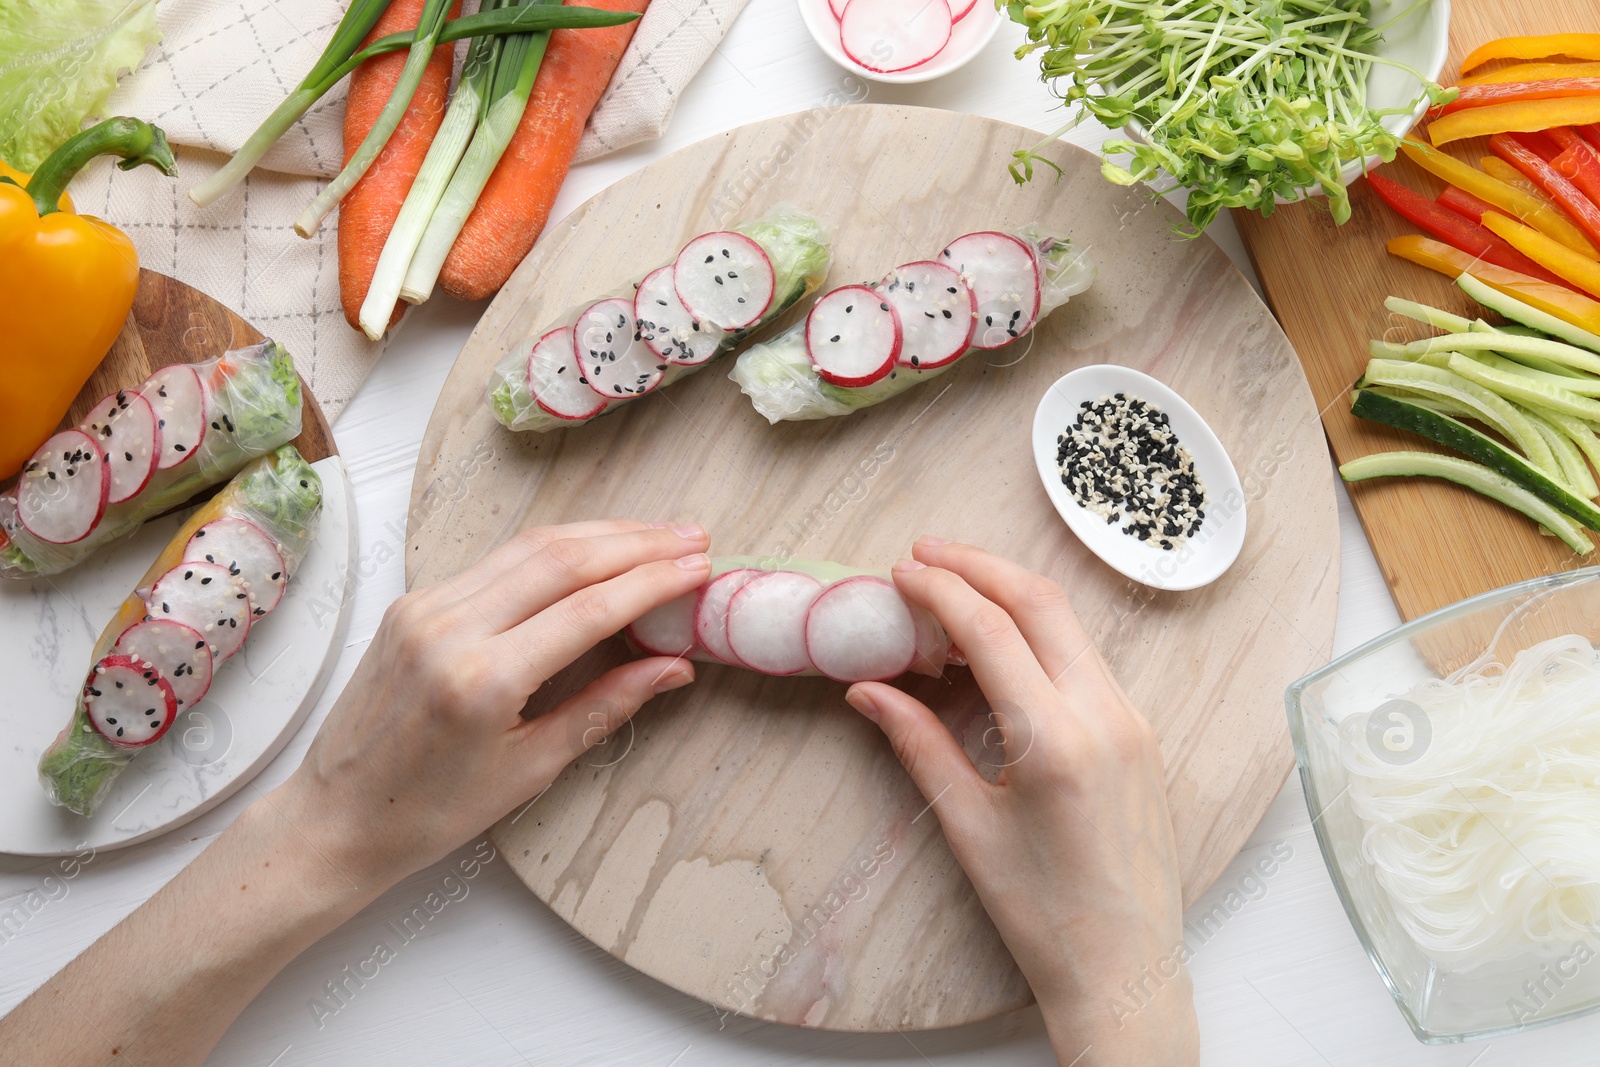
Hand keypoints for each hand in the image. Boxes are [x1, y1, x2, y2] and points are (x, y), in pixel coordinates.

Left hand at [274, 519, 711, 890]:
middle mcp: (449, 629)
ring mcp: (425, 607)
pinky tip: (593, 549)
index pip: (588, 608)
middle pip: (562, 559)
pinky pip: (496, 561)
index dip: (653, 581)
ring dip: (599, 535)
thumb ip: (606, 707)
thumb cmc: (430, 812)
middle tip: (693, 537)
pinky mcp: (413, 603)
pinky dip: (554, 549)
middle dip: (636, 543)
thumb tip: (674, 667)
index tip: (700, 568)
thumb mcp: (530, 768)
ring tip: (657, 534)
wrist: (335, 818)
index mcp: (482, 679)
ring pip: (528, 547)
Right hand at [845, 538, 1197, 1066]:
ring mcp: (1132, 721)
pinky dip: (1040, 635)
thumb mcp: (968, 825)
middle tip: (925, 553)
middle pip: (1041, 602)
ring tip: (954, 590)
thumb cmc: (1044, 913)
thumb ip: (918, 744)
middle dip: (979, 566)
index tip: (901, 570)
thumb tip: (867, 691)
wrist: (1124, 969)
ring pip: (1070, 625)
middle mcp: (1105, 716)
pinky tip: (1002, 644)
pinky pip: (1087, 660)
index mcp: (1056, 739)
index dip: (940, 589)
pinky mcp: (1142, 734)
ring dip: (1011, 594)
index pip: (990, 629)